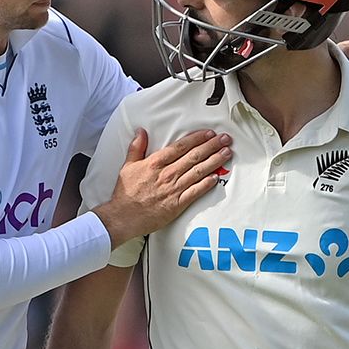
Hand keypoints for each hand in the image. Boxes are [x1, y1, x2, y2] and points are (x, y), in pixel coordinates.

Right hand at [93, 127, 230, 244]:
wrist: (122, 217)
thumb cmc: (125, 193)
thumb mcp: (127, 166)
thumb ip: (136, 147)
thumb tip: (141, 132)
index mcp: (155, 163)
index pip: (181, 147)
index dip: (197, 138)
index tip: (209, 133)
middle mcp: (167, 174)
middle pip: (194, 156)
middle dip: (211, 146)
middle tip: (225, 139)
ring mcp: (173, 189)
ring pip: (198, 172)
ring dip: (214, 161)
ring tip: (226, 153)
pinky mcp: (177, 204)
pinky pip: (195, 192)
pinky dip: (206, 184)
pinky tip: (216, 177)